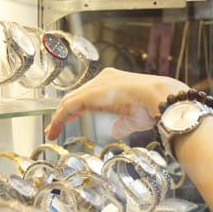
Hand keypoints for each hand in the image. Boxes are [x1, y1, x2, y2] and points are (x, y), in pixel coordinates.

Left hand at [44, 68, 187, 140]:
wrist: (161, 99)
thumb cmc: (154, 107)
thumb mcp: (134, 117)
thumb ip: (122, 123)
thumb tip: (115, 130)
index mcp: (114, 81)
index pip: (88, 95)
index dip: (77, 109)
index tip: (68, 121)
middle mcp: (103, 79)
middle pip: (76, 97)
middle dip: (64, 113)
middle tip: (54, 128)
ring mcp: (96, 85)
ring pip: (70, 101)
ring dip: (59, 118)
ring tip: (51, 132)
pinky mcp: (90, 95)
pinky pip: (68, 107)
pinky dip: (59, 120)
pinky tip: (54, 131)